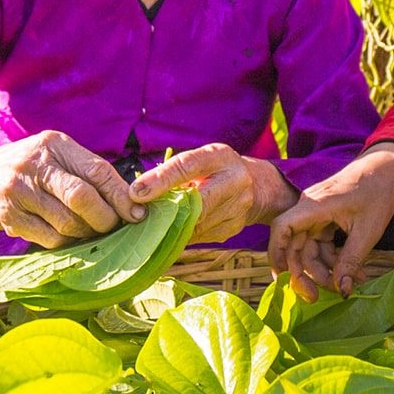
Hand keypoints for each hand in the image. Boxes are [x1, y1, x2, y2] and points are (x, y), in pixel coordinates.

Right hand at [0, 130, 143, 247]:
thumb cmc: (21, 176)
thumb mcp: (49, 160)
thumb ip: (82, 171)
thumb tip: (130, 196)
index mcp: (53, 144)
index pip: (98, 169)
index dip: (121, 195)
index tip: (138, 214)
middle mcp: (35, 162)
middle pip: (83, 196)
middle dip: (106, 218)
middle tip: (114, 229)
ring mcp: (17, 189)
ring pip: (67, 221)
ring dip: (85, 234)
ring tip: (89, 234)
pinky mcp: (6, 215)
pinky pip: (49, 237)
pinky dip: (64, 242)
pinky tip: (66, 239)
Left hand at [130, 143, 293, 244]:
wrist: (257, 188)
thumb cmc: (216, 170)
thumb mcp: (201, 160)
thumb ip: (175, 172)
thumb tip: (139, 193)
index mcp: (220, 157)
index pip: (187, 165)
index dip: (161, 180)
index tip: (137, 192)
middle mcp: (234, 180)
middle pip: (197, 202)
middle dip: (168, 212)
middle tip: (143, 218)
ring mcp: (239, 206)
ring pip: (198, 224)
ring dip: (173, 226)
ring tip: (154, 226)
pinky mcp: (235, 227)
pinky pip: (202, 236)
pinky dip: (185, 235)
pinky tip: (175, 231)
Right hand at [265, 142, 393, 301]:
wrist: (386, 167)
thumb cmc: (377, 192)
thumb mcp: (367, 231)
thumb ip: (351, 261)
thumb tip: (342, 291)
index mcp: (313, 206)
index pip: (282, 229)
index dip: (276, 255)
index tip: (282, 279)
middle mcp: (308, 209)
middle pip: (295, 246)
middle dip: (305, 274)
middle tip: (316, 298)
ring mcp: (315, 214)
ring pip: (309, 249)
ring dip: (324, 269)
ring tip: (349, 284)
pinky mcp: (324, 218)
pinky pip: (321, 244)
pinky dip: (333, 259)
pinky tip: (352, 273)